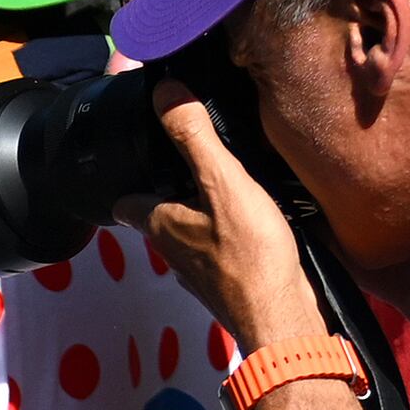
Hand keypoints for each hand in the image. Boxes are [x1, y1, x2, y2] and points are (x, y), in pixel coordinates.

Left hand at [138, 92, 326, 362]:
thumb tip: (164, 92)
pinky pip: (220, 248)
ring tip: (225, 181)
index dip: (129, 178)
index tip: (140, 154)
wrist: (284, 317)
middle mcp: (173, 252)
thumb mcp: (222, 182)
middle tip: (192, 158)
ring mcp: (201, 271)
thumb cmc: (250, 254)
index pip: (125, 201)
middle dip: (169, 188)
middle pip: (159, 214)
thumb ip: (193, 138)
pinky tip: (252, 217)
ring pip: (190, 231)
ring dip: (201, 209)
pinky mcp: (229, 282)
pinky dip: (228, 231)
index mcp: (160, 225)